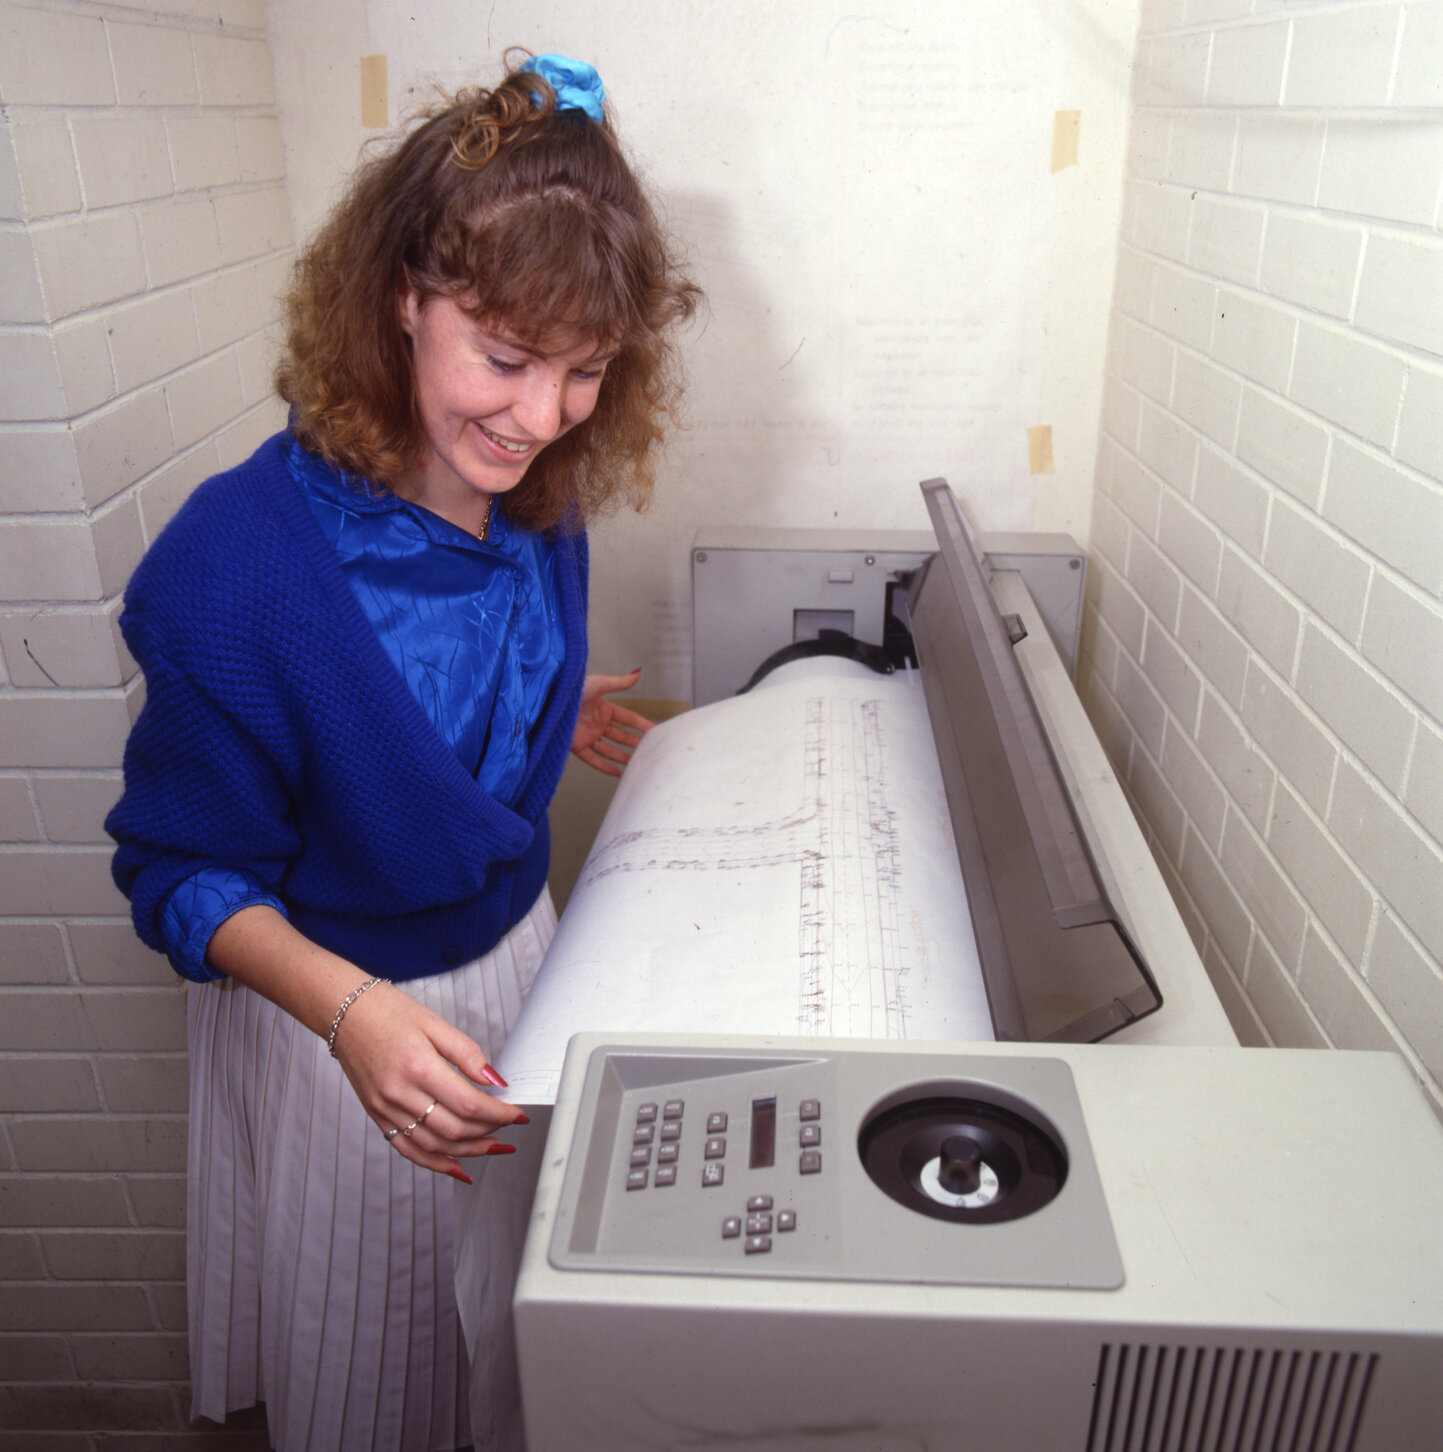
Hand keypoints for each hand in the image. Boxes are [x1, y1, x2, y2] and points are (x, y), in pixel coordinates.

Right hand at [331, 982, 526, 1179]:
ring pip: (433, 1146)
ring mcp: (385, 1109)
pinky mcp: (377, 1116)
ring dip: (467, 1152)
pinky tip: (456, 1167)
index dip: (499, 1115)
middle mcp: (400, 1094)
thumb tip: (495, 1080)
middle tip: (509, 1131)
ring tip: (492, 1149)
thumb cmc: (388, 1012)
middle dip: (488, 1134)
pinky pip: (407, 1149)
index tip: (518, 1115)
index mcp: (419, 1067)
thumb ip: (468, 1054)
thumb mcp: (435, 1023)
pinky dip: (434, 1163)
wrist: (345, 1012)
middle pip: (453, 1130)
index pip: (469, 1105)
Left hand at [571, 668, 652, 776]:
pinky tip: (617, 773)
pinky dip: (604, 767)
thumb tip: (638, 672)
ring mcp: (587, 735)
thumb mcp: (598, 684)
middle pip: (620, 736)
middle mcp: (597, 723)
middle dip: (635, 743)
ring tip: (636, 764)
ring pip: (609, 749)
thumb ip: (619, 682)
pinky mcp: (576, 745)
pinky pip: (593, 759)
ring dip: (622, 756)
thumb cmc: (571, 690)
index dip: (641, 725)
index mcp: (604, 708)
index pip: (628, 718)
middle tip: (650, 750)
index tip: (655, 732)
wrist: (548, 701)